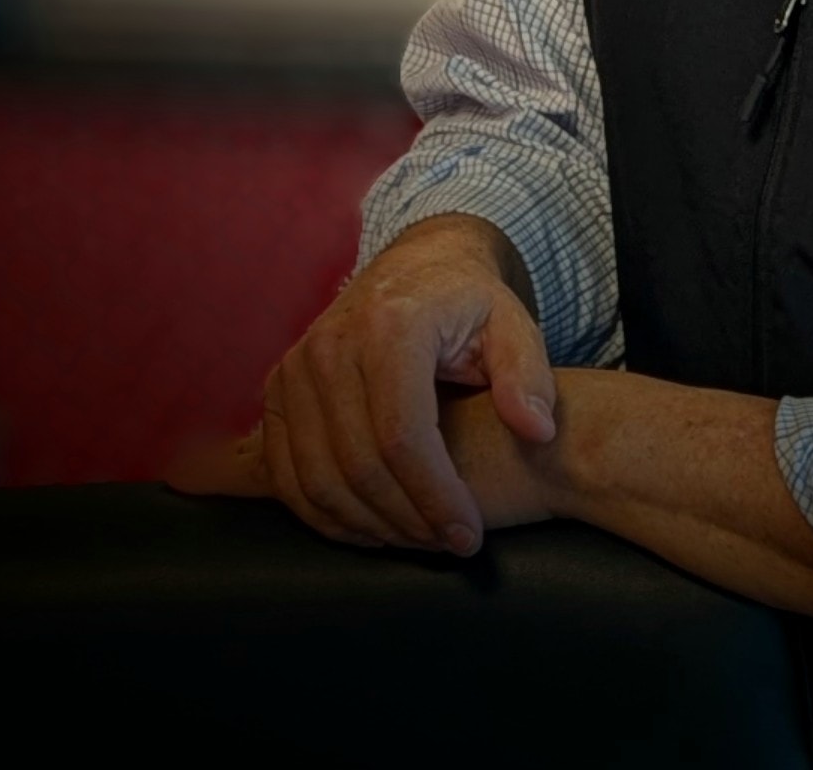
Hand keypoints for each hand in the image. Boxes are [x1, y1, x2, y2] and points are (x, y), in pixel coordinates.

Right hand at [203, 213, 556, 555]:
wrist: (414, 268)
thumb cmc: (467, 303)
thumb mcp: (512, 322)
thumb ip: (527, 375)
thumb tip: (536, 430)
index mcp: (392, 325)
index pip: (403, 435)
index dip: (436, 496)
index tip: (468, 536)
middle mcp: (332, 344)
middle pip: (357, 464)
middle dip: (406, 520)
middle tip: (447, 544)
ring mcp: (295, 368)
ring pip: (317, 479)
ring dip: (367, 526)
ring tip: (417, 540)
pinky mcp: (276, 391)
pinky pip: (286, 476)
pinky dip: (325, 515)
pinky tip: (372, 528)